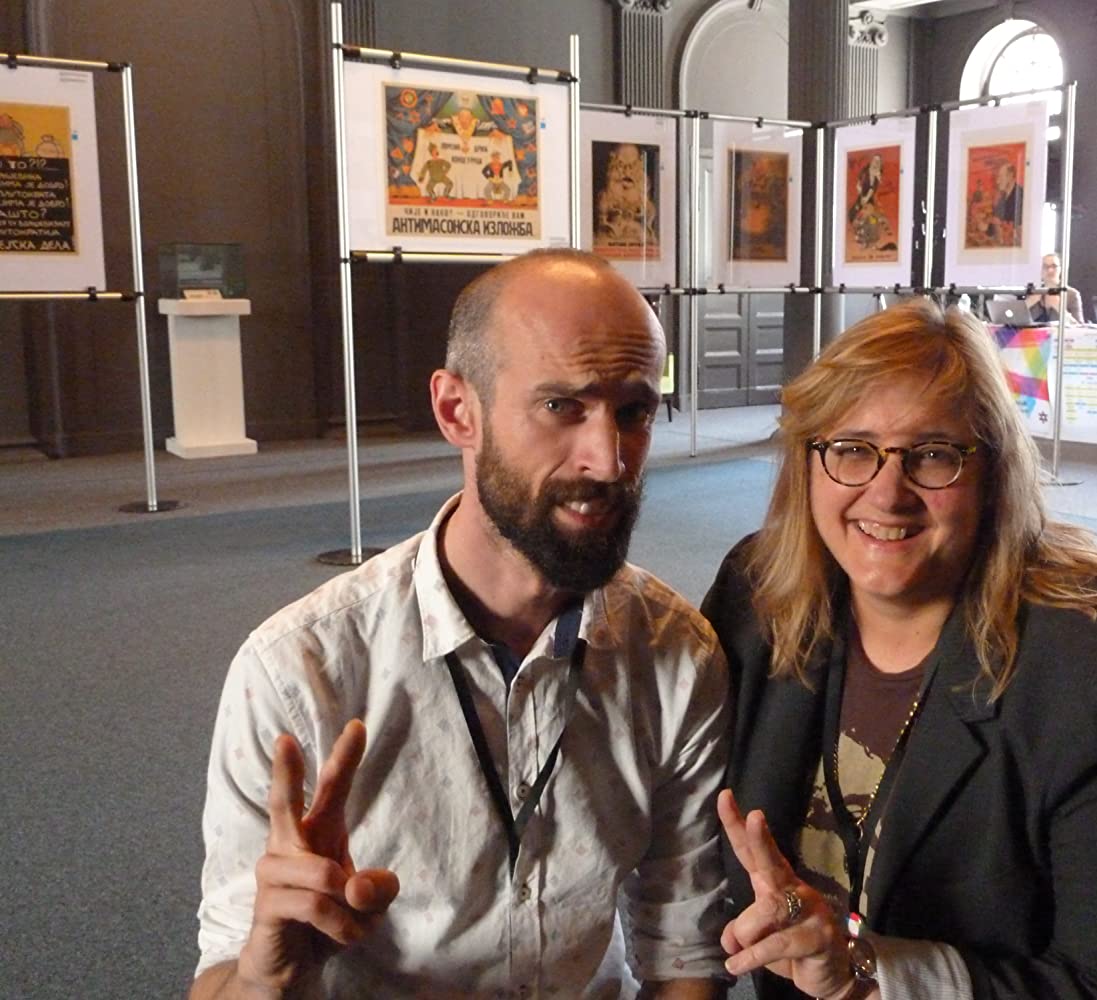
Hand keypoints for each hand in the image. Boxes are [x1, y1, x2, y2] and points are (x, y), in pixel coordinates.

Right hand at [235, 720, 399, 993]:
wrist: (293, 970)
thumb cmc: (329, 922)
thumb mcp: (370, 906)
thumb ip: (378, 889)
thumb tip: (356, 885)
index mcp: (318, 834)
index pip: (333, 789)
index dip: (345, 757)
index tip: (358, 725)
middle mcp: (289, 846)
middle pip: (284, 803)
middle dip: (286, 772)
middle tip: (284, 739)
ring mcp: (273, 875)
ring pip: (322, 874)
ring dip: (350, 905)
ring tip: (353, 921)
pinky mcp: (266, 906)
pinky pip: (315, 906)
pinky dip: (340, 925)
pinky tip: (343, 935)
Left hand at [717, 789, 853, 999]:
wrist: (835, 975)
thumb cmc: (793, 947)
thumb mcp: (760, 938)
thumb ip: (741, 931)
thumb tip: (729, 942)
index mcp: (775, 881)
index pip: (752, 850)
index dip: (738, 825)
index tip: (724, 796)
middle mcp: (793, 889)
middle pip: (772, 861)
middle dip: (761, 839)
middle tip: (755, 817)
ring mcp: (810, 910)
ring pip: (767, 910)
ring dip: (747, 934)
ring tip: (738, 952)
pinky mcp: (819, 937)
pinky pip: (776, 944)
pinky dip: (751, 957)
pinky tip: (736, 964)